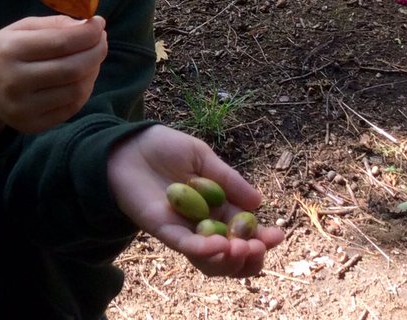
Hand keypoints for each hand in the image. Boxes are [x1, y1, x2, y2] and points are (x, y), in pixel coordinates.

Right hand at [0, 15, 107, 139]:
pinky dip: (84, 90)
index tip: (99, 24)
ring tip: (92, 58)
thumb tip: (88, 26)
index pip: (62, 42)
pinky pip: (71, 108)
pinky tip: (81, 77)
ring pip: (76, 90)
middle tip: (101, 41)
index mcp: (10, 50)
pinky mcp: (32, 125)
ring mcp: (23, 108)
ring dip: (93, 71)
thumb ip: (53, 24)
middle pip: (73, 68)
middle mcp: (15, 82)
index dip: (88, 33)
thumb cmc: (2, 52)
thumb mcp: (19, 29)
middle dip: (96, 52)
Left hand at [107, 126, 284, 276]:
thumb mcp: (203, 158)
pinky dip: (203, 249)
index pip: (244, 230)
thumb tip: (258, 202)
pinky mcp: (162, 229)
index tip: (277, 235)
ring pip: (209, 259)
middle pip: (230, 253)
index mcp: (218, 207)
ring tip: (241, 249)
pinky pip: (185, 245)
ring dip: (229, 260)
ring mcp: (183, 229)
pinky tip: (219, 246)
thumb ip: (228, 179)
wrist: (128, 145)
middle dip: (249, 256)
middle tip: (259, 247)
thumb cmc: (164, 148)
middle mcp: (203, 224)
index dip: (262, 237)